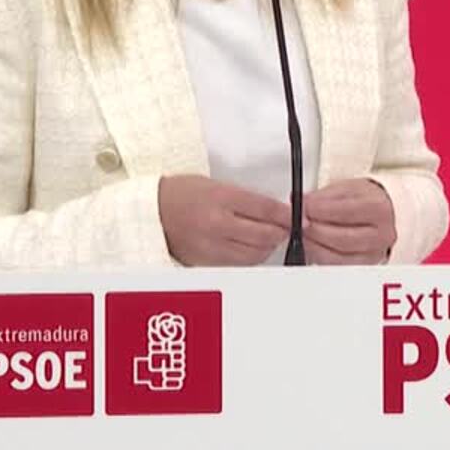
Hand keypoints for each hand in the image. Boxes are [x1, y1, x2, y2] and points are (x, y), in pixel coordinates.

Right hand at [157, 175, 292, 265]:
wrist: (153, 212)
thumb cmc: (181, 194)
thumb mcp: (215, 185)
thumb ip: (244, 198)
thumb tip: (274, 210)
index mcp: (219, 198)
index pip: (264, 208)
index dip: (286, 213)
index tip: (296, 215)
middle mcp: (216, 224)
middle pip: (264, 234)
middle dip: (281, 231)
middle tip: (286, 227)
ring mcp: (211, 246)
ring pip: (255, 254)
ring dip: (268, 246)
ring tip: (269, 237)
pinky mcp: (207, 262)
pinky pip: (239, 264)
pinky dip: (251, 257)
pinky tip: (251, 248)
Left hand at [303, 178, 395, 264]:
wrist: (383, 213)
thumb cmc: (364, 200)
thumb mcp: (346, 188)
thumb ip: (324, 196)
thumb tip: (301, 203)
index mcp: (378, 209)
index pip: (346, 211)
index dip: (319, 210)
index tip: (302, 206)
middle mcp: (382, 234)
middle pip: (342, 239)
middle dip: (314, 231)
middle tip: (297, 224)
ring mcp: (375, 254)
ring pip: (339, 257)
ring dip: (314, 247)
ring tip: (302, 236)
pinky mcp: (364, 266)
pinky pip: (339, 267)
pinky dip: (321, 258)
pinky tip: (312, 247)